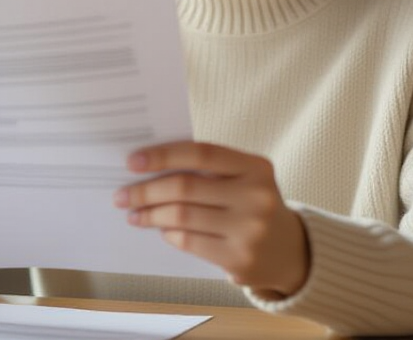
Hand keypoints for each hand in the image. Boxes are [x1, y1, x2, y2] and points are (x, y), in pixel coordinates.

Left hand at [115, 141, 308, 296]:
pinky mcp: (239, 259)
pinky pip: (188, 241)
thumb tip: (148, 167)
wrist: (291, 251)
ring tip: (134, 214)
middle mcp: (256, 197)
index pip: (201, 153)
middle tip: (122, 195)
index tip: (132, 161)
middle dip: (146, 190)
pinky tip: (160, 228)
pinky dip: (168, 233)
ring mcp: (250, 231)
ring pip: (181, 216)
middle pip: (185, 187)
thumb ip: (207, 169)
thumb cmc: (253, 205)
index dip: (163, 155)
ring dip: (150, 214)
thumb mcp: (244, 178)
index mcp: (256, 167)